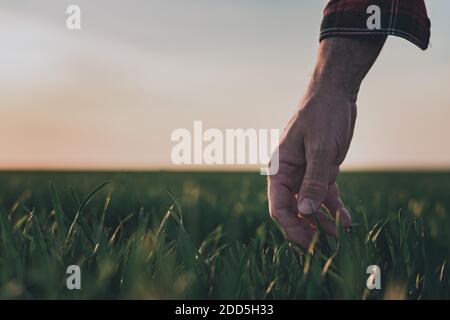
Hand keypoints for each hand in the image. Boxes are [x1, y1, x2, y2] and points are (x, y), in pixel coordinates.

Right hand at [268, 91, 353, 248]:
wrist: (335, 95)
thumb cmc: (322, 116)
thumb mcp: (319, 149)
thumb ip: (312, 181)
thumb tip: (305, 213)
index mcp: (280, 169)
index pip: (278, 206)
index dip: (291, 227)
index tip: (307, 244)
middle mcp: (290, 175)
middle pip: (293, 210)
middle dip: (307, 229)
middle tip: (325, 246)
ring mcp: (306, 174)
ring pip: (310, 206)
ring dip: (322, 222)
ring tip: (340, 236)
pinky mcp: (322, 171)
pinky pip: (326, 196)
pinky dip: (334, 209)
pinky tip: (346, 220)